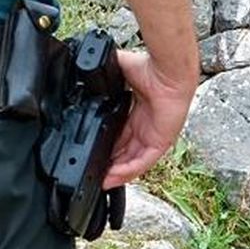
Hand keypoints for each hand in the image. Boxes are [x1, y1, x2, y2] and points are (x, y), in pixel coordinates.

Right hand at [103, 50, 194, 187]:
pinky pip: (143, 162)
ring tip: (99, 181)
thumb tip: (82, 73)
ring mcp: (153, 136)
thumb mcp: (119, 74)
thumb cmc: (149, 67)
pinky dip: (127, 171)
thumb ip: (103, 79)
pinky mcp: (161, 142)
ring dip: (116, 172)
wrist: (166, 71)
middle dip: (109, 163)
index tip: (91, 152)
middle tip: (92, 172)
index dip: (106, 146)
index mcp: (136, 112)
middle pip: (124, 152)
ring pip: (133, 162)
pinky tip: (112, 177)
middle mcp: (145, 127)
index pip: (119, 135)